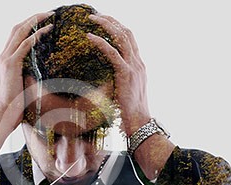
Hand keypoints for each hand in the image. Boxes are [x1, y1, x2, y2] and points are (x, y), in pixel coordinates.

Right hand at [0, 12, 52, 130]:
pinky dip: (36, 35)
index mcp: (4, 60)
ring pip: (20, 31)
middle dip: (32, 18)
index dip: (28, 25)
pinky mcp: (11, 65)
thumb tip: (41, 76)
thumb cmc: (13, 106)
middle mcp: (3, 56)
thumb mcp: (21, 87)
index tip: (42, 21)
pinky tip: (47, 30)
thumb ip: (28, 77)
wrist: (2, 114)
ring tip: (50, 16)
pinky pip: (24, 45)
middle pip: (16, 28)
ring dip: (35, 21)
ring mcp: (5, 59)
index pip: (15, 35)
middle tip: (48, 13)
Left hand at [87, 15, 174, 179]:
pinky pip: (113, 53)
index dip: (117, 28)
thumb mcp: (125, 92)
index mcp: (139, 65)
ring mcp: (134, 67)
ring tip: (92, 19)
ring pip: (122, 37)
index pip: (129, 39)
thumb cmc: (130, 113)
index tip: (105, 22)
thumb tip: (103, 79)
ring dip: (106, 25)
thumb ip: (118, 81)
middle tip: (96, 15)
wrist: (139, 123)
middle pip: (127, 33)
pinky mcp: (126, 74)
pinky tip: (90, 37)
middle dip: (111, 20)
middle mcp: (138, 63)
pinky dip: (101, 42)